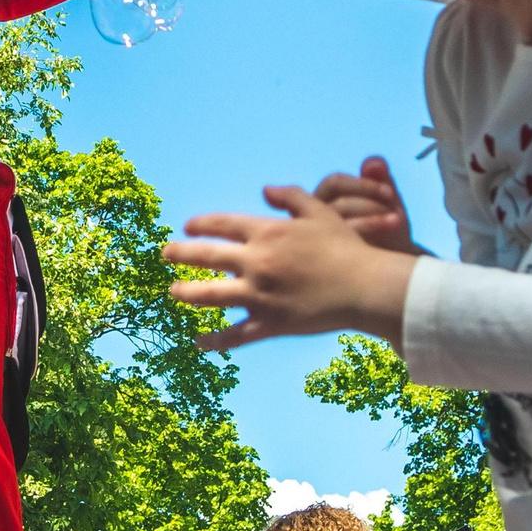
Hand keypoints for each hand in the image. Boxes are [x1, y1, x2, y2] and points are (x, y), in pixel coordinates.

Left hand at [163, 186, 417, 351]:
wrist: (366, 287)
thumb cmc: (347, 247)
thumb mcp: (321, 212)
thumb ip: (291, 196)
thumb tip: (266, 189)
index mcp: (267, 233)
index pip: (222, 225)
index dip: (201, 225)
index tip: (188, 227)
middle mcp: (257, 263)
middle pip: (206, 257)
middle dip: (181, 253)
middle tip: (165, 253)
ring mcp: (260, 295)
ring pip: (211, 296)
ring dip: (187, 293)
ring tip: (173, 292)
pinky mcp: (270, 324)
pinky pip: (234, 335)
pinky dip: (214, 340)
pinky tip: (198, 341)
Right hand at [311, 155, 418, 253]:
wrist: (392, 268)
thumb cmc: (386, 232)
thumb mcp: (387, 202)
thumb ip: (380, 179)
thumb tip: (373, 163)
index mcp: (325, 199)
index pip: (334, 183)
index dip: (362, 184)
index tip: (390, 193)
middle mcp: (314, 218)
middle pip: (334, 201)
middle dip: (369, 203)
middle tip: (396, 210)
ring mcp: (318, 239)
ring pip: (336, 222)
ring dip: (371, 218)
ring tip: (397, 222)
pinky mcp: (327, 257)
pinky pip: (341, 243)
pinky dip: (369, 234)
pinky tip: (389, 235)